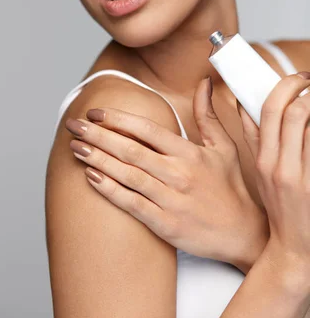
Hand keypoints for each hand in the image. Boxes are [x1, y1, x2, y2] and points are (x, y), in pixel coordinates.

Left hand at [65, 77, 267, 265]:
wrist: (243, 234)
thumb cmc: (229, 188)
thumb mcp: (223, 148)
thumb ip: (208, 115)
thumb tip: (204, 82)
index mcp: (190, 154)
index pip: (148, 130)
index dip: (119, 119)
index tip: (95, 112)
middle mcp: (179, 174)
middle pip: (131, 150)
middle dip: (98, 135)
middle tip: (73, 125)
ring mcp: (171, 200)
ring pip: (128, 175)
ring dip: (98, 160)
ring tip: (75, 147)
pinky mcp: (166, 224)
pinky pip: (132, 204)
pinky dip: (110, 190)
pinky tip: (90, 178)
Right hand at [236, 71, 309, 278]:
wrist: (294, 248)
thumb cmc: (280, 207)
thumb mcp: (261, 170)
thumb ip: (255, 136)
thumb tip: (246, 103)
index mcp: (263, 158)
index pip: (269, 110)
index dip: (286, 85)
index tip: (299, 77)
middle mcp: (280, 165)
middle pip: (293, 112)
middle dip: (307, 89)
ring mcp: (301, 177)